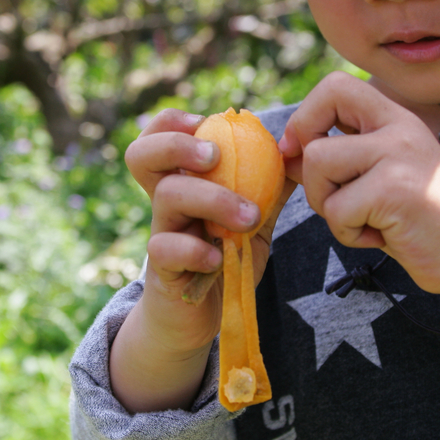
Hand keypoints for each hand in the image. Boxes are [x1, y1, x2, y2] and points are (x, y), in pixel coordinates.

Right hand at [123, 108, 291, 352]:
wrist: (200, 317)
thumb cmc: (224, 259)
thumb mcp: (251, 219)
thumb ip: (268, 187)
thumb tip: (299, 152)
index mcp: (182, 182)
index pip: (157, 135)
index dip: (173, 122)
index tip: (205, 125)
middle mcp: (164, 203)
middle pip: (141, 155)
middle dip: (177, 145)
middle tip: (215, 155)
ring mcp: (161, 233)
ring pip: (167, 195)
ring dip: (213, 198)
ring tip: (248, 217)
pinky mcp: (163, 270)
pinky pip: (167, 248)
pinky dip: (198, 249)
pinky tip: (220, 257)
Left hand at [278, 72, 439, 298]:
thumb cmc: (421, 220)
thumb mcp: (377, 179)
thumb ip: (336, 162)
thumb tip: (285, 150)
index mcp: (395, 119)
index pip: (336, 85)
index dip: (306, 118)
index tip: (304, 152)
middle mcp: (398, 128)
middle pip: (313, 136)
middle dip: (311, 177)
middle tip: (338, 200)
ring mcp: (398, 156)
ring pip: (319, 168)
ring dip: (330, 208)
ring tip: (367, 221)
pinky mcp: (396, 190)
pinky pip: (338, 210)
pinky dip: (350, 234)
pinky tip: (384, 236)